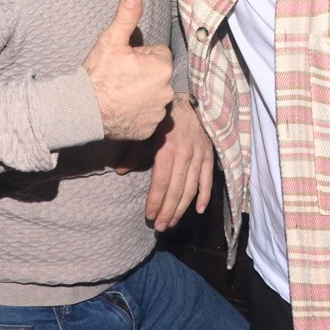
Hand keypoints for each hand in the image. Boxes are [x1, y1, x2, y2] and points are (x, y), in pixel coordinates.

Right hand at [84, 0, 173, 140]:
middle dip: (143, 74)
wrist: (83, 110)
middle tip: (120, 76)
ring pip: (153, 95)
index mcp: (162, 67)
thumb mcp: (112, 40)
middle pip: (157, 75)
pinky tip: (122, 108)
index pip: (158, 54)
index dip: (140, 55)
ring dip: (142, 93)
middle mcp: (166, 92)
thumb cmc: (99, 74)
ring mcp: (158, 113)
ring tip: (119, 92)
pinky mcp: (149, 130)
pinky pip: (148, 116)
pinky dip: (138, 113)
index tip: (124, 61)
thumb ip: (127, 15)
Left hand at [126, 95, 213, 231]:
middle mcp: (184, 155)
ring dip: (182, 208)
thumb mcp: (146, 133)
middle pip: (176, 190)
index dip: (155, 201)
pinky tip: (198, 210)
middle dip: (168, 211)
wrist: (189, 102)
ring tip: (173, 222)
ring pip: (191, 188)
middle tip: (161, 227)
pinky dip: (204, 196)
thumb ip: (134, 154)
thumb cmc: (163, 118)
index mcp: (167, 149)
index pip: (160, 182)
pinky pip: (208, 180)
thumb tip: (120, 172)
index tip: (150, 216)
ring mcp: (199, 156)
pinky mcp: (209, 155)